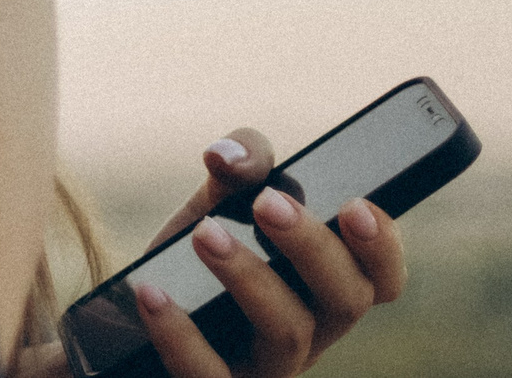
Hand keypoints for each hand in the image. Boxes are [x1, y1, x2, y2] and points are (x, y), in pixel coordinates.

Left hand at [134, 130, 407, 377]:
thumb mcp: (219, 200)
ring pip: (286, 334)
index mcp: (323, 286)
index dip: (383, 247)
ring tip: (204, 233)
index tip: (355, 204)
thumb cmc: (193, 254)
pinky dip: (180, 333)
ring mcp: (265, 368)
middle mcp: (309, 332)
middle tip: (266, 202)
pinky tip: (152, 292)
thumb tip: (227, 155)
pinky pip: (208, 376)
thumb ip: (242, 161)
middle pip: (345, 302)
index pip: (382, 278)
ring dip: (248, 277)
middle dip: (312, 247)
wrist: (128, 315)